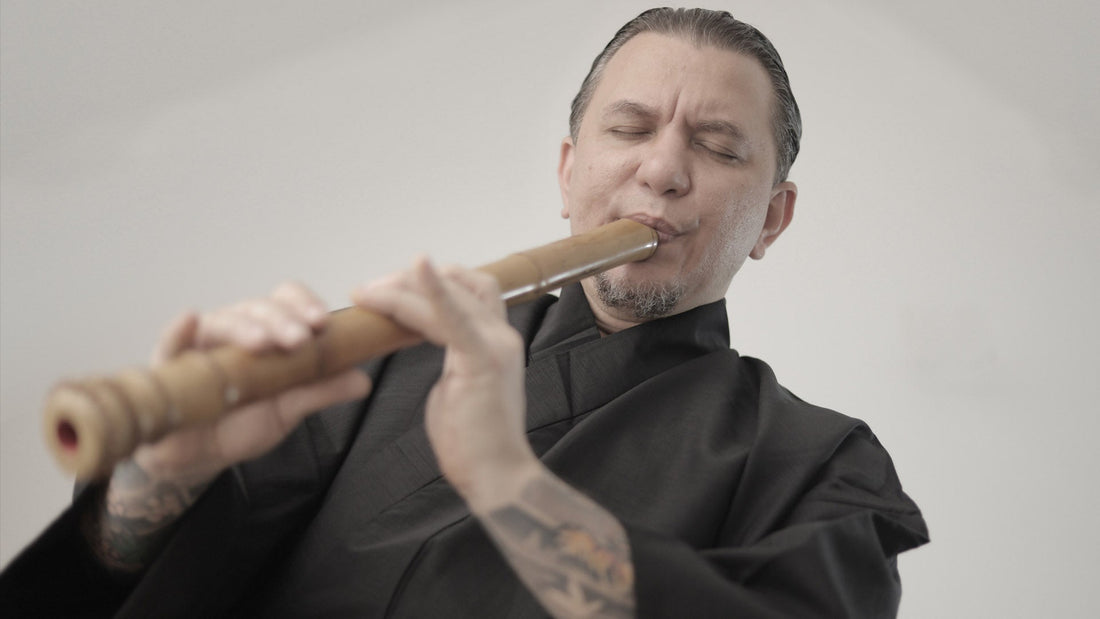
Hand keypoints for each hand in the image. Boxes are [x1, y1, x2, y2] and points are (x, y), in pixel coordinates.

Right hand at [132, 281, 371, 483]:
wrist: (200, 455)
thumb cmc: (243, 421)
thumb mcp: (289, 409)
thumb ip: (322, 391)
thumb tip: (362, 381)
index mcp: (268, 332)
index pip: (286, 302)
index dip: (304, 305)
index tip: (322, 323)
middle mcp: (236, 330)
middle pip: (258, 308)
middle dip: (281, 321)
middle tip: (299, 340)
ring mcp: (202, 344)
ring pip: (223, 321)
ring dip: (244, 327)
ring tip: (261, 343)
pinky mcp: (169, 364)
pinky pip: (170, 343)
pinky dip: (178, 331)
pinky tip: (189, 320)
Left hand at [352, 258, 538, 508]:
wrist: (495, 477)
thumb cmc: (473, 442)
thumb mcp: (455, 388)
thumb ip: (449, 360)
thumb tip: (421, 345)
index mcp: (495, 342)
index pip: (468, 291)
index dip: (431, 282)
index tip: (391, 288)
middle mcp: (502, 336)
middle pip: (458, 285)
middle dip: (410, 281)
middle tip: (369, 290)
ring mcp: (495, 345)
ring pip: (448, 298)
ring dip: (403, 289)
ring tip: (366, 293)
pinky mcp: (482, 360)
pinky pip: (453, 316)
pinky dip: (432, 290)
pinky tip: (416, 268)